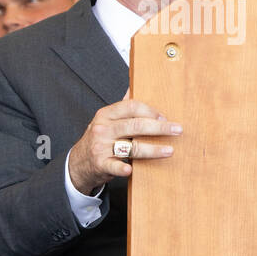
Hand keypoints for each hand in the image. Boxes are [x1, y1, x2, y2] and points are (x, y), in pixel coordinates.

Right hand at [66, 91, 182, 194]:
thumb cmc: (99, 139)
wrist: (79, 162)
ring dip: (152, 149)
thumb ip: (122, 106)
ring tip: (169, 150)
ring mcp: (100, 147)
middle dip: (159, 128)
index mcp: (105, 115)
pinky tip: (130, 170)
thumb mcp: (106, 120)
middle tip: (176, 130)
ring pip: (130, 147)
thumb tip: (134, 85)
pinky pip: (113, 166)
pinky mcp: (100, 164)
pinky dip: (121, 168)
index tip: (165, 117)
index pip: (131, 107)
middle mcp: (102, 129)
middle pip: (135, 125)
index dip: (151, 112)